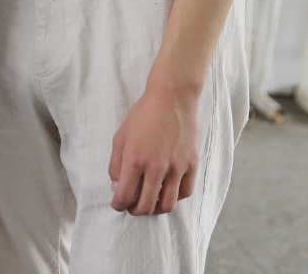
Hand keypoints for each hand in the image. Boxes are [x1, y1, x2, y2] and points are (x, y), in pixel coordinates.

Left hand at [108, 85, 200, 215]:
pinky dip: (174, 198)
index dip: (118, 205)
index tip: (118, 204)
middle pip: (145, 206)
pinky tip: (167, 191)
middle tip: (132, 206)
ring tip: (150, 202)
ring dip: (155, 209)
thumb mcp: (120, 137)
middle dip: (135, 210)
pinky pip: (184, 193)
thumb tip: (117, 187)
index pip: (124, 197)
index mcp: (135, 160)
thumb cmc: (143, 116)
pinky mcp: (192, 165)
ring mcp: (176, 168)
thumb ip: (115, 165)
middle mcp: (156, 168)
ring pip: (167, 205)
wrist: (172, 98)